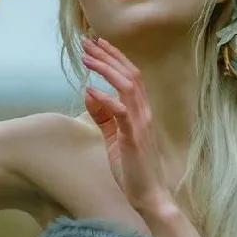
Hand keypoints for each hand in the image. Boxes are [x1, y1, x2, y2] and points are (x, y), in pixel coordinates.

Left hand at [82, 37, 176, 218]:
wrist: (149, 195)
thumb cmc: (133, 170)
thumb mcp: (114, 138)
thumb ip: (103, 116)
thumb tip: (90, 93)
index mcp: (141, 112)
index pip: (130, 77)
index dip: (114, 58)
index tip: (96, 44)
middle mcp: (144, 113)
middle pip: (129, 74)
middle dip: (108, 55)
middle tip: (87, 41)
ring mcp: (141, 124)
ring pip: (127, 86)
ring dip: (106, 69)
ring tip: (87, 57)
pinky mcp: (134, 138)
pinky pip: (122, 112)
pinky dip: (106, 99)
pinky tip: (91, 90)